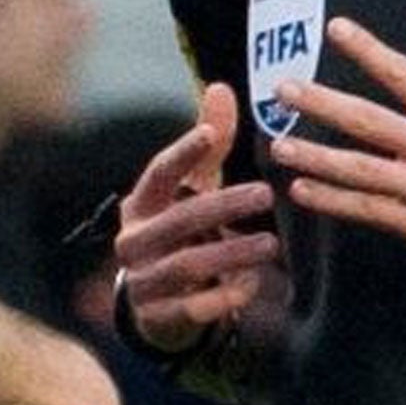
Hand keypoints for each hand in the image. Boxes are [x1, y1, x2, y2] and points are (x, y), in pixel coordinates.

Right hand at [113, 83, 278, 354]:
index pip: (159, 172)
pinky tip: (251, 285)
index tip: (211, 132)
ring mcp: (141, 281)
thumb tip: (222, 87)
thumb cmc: (179, 232)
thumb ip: (208, 145)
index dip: (183, 151)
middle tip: (266, 193)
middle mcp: (134, 240)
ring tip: (271, 244)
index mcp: (141, 204)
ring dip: (232, 253)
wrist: (152, 305)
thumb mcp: (190, 190)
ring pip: (188, 265)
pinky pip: (194, 308)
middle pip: (180, 219)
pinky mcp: (156, 318)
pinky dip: (224, 296)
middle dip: (224, 206)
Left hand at [271, 17, 405, 277]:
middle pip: (367, 120)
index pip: (402, 73)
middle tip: (283, 89)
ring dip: (315, 157)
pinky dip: (334, 201)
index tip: (335, 28)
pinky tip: (303, 191)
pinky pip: (368, 211)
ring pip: (359, 169)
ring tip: (279, 146)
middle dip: (321, 103)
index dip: (367, 48)